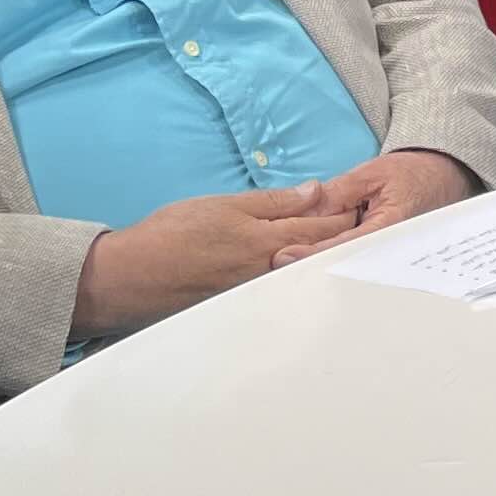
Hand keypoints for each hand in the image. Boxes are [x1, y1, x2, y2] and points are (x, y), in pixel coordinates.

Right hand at [73, 187, 352, 338]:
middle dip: (342, 239)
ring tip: (340, 243)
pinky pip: (278, 286)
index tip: (364, 208)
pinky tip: (301, 266)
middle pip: (316, 252)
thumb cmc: (171, 234)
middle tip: (364, 225)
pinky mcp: (240, 303)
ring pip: (301, 271)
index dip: (344, 217)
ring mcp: (255, 290)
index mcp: (264, 241)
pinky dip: (295, 273)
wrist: (130, 277)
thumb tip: (313, 192)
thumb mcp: (223, 205)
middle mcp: (266, 270)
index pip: (320, 229)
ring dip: (321, 257)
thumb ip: (271, 202)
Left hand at [295, 147, 480, 251]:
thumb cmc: (412, 174)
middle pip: (343, 261)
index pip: (345, 245)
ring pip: (345, 261)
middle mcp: (386, 246)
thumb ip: (341, 192)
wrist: (441, 178)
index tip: (285, 256)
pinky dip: (328, 253)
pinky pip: (350, 255)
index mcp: (389, 227)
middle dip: (310, 261)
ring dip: (317, 259)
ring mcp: (382, 252)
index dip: (314, 253)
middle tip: (277, 262)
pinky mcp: (376, 250)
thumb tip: (307, 209)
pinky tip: (305, 255)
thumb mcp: (373, 173)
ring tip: (286, 261)